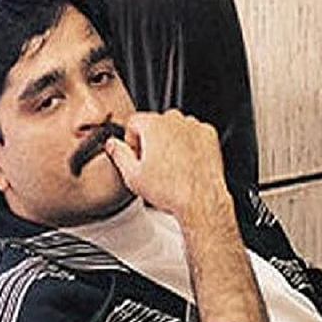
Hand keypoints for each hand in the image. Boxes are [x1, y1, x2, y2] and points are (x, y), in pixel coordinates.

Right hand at [104, 109, 228, 222]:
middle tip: (153, 164)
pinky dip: (190, 145)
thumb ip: (118, 154)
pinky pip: (194, 134)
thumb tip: (112, 144)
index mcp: (153, 125)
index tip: (136, 154)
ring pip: (176, 128)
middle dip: (151, 140)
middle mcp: (175, 120)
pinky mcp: (209, 136)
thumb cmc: (170, 190)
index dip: (131, 140)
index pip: (134, 121)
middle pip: (155, 123)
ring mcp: (195, 127)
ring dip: (171, 141)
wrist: (201, 201)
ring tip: (171, 167)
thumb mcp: (133, 176)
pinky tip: (186, 164)